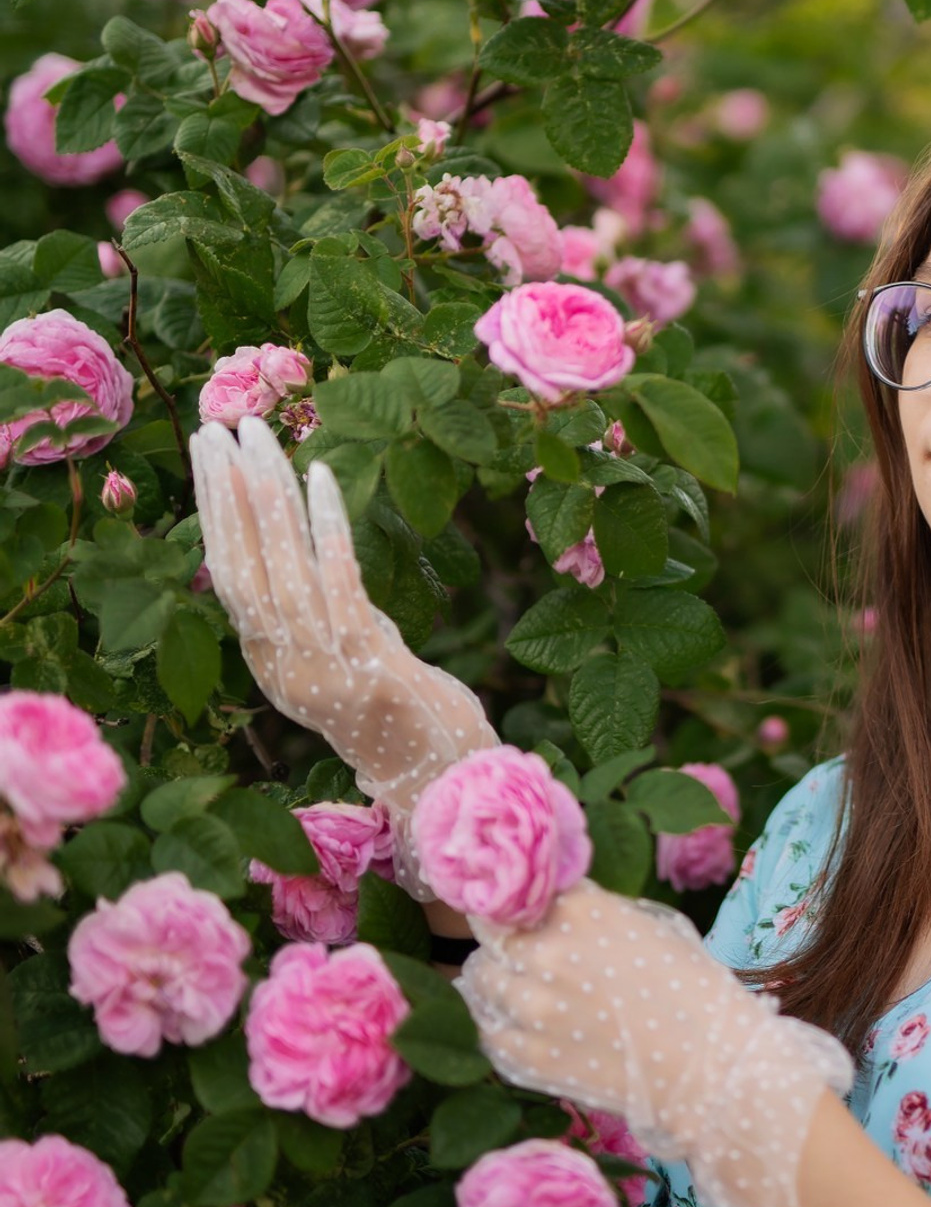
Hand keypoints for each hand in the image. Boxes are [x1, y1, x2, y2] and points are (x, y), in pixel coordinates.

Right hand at [189, 416, 498, 885]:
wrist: (443, 779)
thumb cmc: (404, 712)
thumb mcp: (353, 654)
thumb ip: (329, 608)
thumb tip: (318, 549)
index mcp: (271, 663)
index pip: (226, 575)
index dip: (214, 513)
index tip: (211, 455)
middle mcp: (283, 665)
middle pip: (239, 566)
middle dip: (224, 492)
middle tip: (215, 427)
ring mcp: (320, 665)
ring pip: (279, 568)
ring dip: (266, 497)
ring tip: (259, 438)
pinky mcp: (364, 661)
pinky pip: (337, 581)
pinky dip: (326, 527)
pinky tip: (323, 477)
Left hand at [457, 878, 855, 1206]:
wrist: (707, 1065)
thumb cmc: (690, 985)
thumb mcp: (643, 923)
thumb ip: (587, 911)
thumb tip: (548, 908)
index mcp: (577, 909)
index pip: (518, 891)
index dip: (517, 900)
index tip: (520, 908)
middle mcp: (541, 952)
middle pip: (489, 934)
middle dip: (503, 937)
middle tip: (519, 948)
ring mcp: (527, 1009)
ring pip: (478, 980)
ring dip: (494, 978)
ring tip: (517, 986)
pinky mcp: (523, 1058)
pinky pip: (487, 1030)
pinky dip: (497, 1022)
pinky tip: (521, 1024)